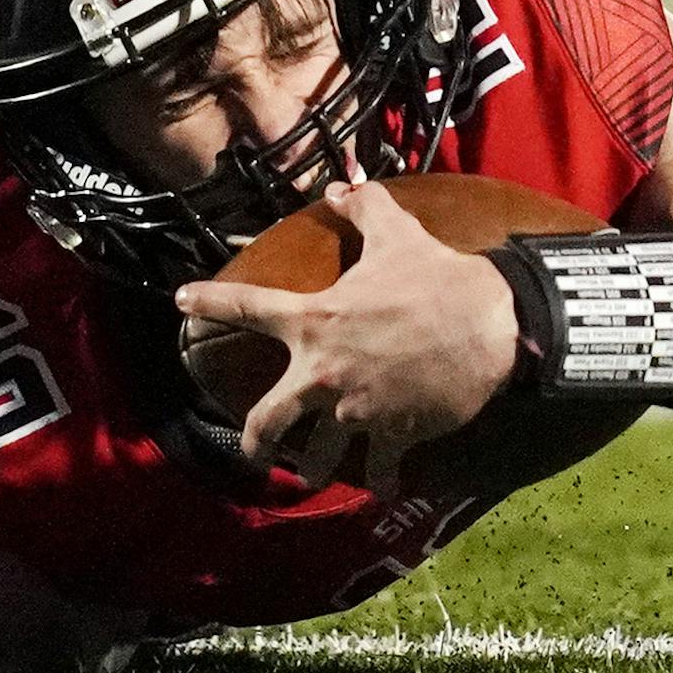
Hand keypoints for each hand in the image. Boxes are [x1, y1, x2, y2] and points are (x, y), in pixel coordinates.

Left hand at [175, 181, 517, 469]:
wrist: (491, 325)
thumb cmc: (437, 277)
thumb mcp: (396, 233)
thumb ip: (363, 208)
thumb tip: (342, 186)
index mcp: (314, 320)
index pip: (247, 306)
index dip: (209, 301)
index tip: (181, 301)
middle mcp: (323, 371)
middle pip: (269, 417)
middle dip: (255, 440)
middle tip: (250, 451)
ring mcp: (355, 408)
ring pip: (317, 454)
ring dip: (311, 468)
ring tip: (307, 477)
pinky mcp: (393, 433)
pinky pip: (377, 468)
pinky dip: (379, 479)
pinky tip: (381, 487)